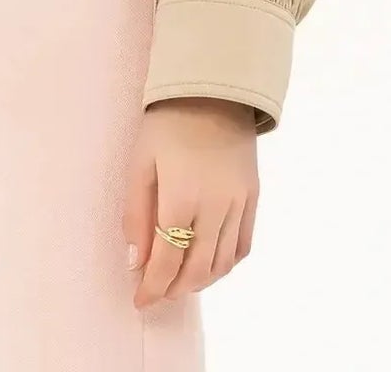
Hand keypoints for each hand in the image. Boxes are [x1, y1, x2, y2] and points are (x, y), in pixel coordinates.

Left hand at [122, 97, 258, 307]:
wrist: (213, 89)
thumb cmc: (167, 123)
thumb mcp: (140, 162)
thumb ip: (136, 214)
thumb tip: (136, 260)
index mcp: (181, 197)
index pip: (167, 261)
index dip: (152, 287)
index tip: (140, 300)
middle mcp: (216, 207)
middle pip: (197, 270)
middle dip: (174, 289)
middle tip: (157, 293)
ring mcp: (239, 203)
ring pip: (222, 264)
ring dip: (199, 281)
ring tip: (179, 281)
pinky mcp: (254, 197)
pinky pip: (243, 246)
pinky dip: (226, 264)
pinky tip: (209, 264)